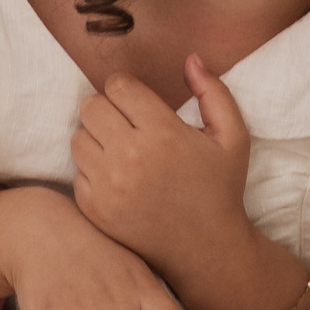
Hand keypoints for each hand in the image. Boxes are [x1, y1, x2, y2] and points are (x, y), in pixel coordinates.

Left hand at [71, 56, 252, 279]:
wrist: (207, 251)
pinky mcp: (94, 210)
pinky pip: (76, 172)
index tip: (138, 104)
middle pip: (91, 106)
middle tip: (126, 124)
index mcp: (163, 133)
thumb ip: (214, 92)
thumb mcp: (233, 137)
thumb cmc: (220, 189)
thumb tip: (191, 59)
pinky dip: (91, 172)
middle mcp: (131, 156)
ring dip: (95, 138)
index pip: (118, 86)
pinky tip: (116, 179)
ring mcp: (108, 186)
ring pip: (78, 137)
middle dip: (107, 109)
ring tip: (119, 150)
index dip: (127, 90)